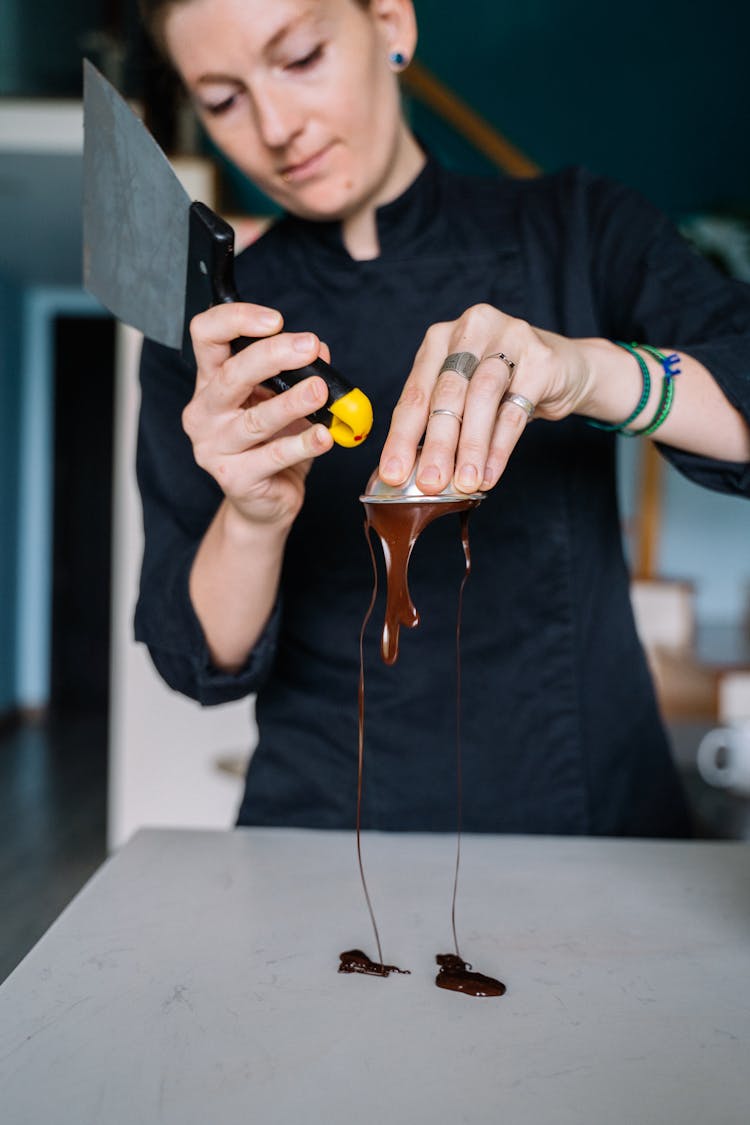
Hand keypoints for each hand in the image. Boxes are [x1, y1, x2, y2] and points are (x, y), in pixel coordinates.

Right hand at [182, 302, 333, 529]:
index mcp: (211, 382)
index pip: (206, 335)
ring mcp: (214, 447)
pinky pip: (274, 456)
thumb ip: (297, 373)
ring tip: (320, 390)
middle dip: (272, 355)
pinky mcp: (234, 478)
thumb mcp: (283, 401)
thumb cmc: (271, 444)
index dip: (236, 320)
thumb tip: (320, 349)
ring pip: (255, 419)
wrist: (264, 502)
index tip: (276, 320)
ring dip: (291, 402)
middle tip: (308, 346)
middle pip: (231, 374)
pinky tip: (325, 435)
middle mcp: (204, 412)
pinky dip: (303, 444)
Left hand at [379, 304, 591, 493]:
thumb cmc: (502, 384)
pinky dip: (500, 448)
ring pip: (481, 397)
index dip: (402, 436)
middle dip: (436, 444)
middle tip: (429, 483)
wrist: (563, 368)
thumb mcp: (464, 394)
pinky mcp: (541, 360)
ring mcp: (509, 338)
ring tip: (464, 483)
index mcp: (440, 339)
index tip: (393, 474)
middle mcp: (471, 330)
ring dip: (470, 446)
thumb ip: (441, 423)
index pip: (415, 393)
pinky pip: (515, 410)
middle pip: (447, 393)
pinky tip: (490, 474)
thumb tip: (415, 474)